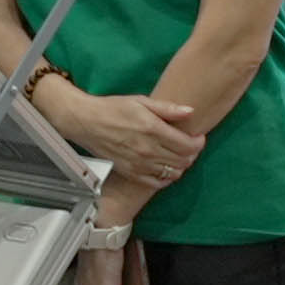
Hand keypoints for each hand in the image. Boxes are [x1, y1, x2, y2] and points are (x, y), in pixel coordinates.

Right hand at [42, 78, 202, 186]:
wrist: (86, 122)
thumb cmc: (111, 109)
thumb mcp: (141, 101)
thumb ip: (167, 108)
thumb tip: (190, 111)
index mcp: (152, 129)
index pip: (188, 145)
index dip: (198, 142)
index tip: (198, 137)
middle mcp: (147, 150)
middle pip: (183, 160)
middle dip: (192, 154)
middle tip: (189, 146)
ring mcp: (139, 164)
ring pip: (173, 173)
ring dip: (181, 166)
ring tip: (177, 156)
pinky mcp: (130, 173)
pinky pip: (156, 183)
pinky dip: (166, 178)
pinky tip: (165, 169)